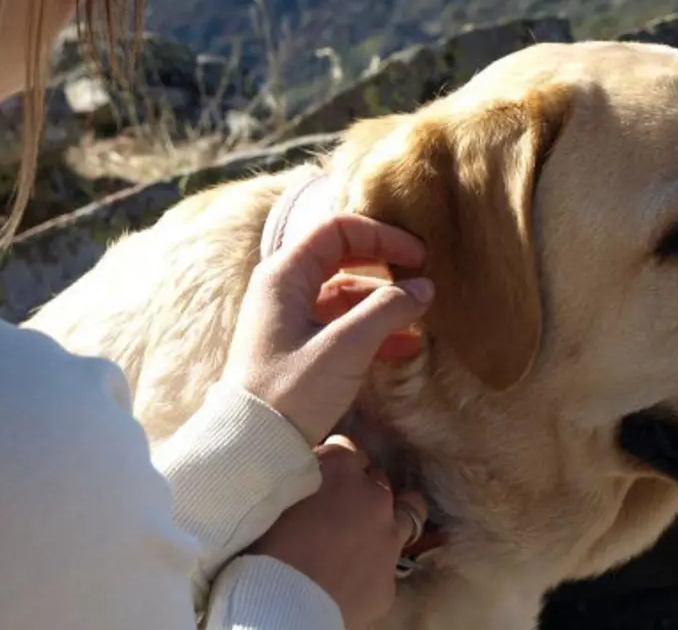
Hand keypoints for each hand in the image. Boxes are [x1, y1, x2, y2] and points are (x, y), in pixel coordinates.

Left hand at [221, 213, 434, 444]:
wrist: (253, 447)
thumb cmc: (289, 392)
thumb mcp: (343, 348)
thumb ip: (386, 311)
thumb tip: (424, 287)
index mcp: (284, 276)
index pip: (338, 230)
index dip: (382, 236)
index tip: (417, 256)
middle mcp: (285, 289)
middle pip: (344, 258)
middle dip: (386, 266)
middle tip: (422, 277)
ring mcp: (292, 319)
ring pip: (347, 295)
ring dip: (384, 303)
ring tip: (420, 316)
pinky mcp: (301, 347)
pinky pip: (343, 325)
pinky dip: (374, 330)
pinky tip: (406, 346)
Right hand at [247, 435, 427, 628]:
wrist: (278, 608)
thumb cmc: (262, 548)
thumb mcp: (275, 498)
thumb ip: (300, 480)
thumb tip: (305, 478)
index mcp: (340, 469)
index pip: (346, 448)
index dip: (332, 464)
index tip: (320, 476)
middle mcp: (373, 496)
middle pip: (376, 479)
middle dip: (360, 489)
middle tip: (337, 508)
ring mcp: (389, 538)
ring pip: (409, 511)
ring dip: (389, 516)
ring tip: (369, 529)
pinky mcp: (390, 579)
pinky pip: (388, 564)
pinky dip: (374, 564)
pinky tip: (355, 574)